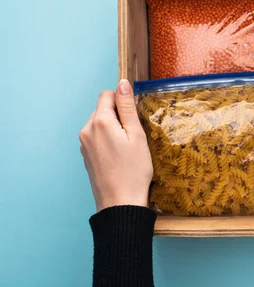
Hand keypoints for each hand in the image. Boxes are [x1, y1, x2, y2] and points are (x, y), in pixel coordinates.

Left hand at [79, 79, 152, 211]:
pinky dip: (107, 139)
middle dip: (118, 115)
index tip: (134, 117)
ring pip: (99, 122)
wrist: (120, 202)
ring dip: (113, 127)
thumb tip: (122, 84)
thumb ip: (127, 107)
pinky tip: (119, 155)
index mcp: (101, 122)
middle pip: (102, 108)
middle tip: (134, 135)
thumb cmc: (134, 170)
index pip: (107, 95)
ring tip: (127, 147)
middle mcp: (87, 130)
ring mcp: (84, 143)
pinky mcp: (85, 155)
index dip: (123, 101)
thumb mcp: (137, 135)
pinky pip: (96, 136)